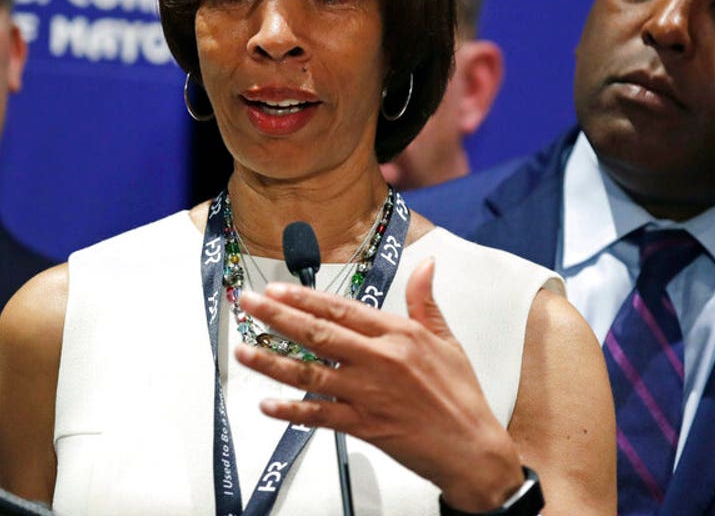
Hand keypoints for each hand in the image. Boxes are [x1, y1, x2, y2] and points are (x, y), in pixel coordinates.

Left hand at [234, 257, 525, 511]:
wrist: (471, 449)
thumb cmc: (460, 396)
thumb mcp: (446, 340)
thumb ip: (426, 301)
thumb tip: (426, 265)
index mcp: (398, 334)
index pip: (342, 308)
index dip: (305, 298)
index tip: (277, 289)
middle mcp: (379, 360)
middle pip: (318, 333)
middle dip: (277, 317)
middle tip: (248, 304)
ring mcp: (368, 393)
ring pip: (311, 373)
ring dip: (272, 362)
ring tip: (243, 351)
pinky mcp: (364, 425)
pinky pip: (319, 415)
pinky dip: (291, 411)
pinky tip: (268, 405)